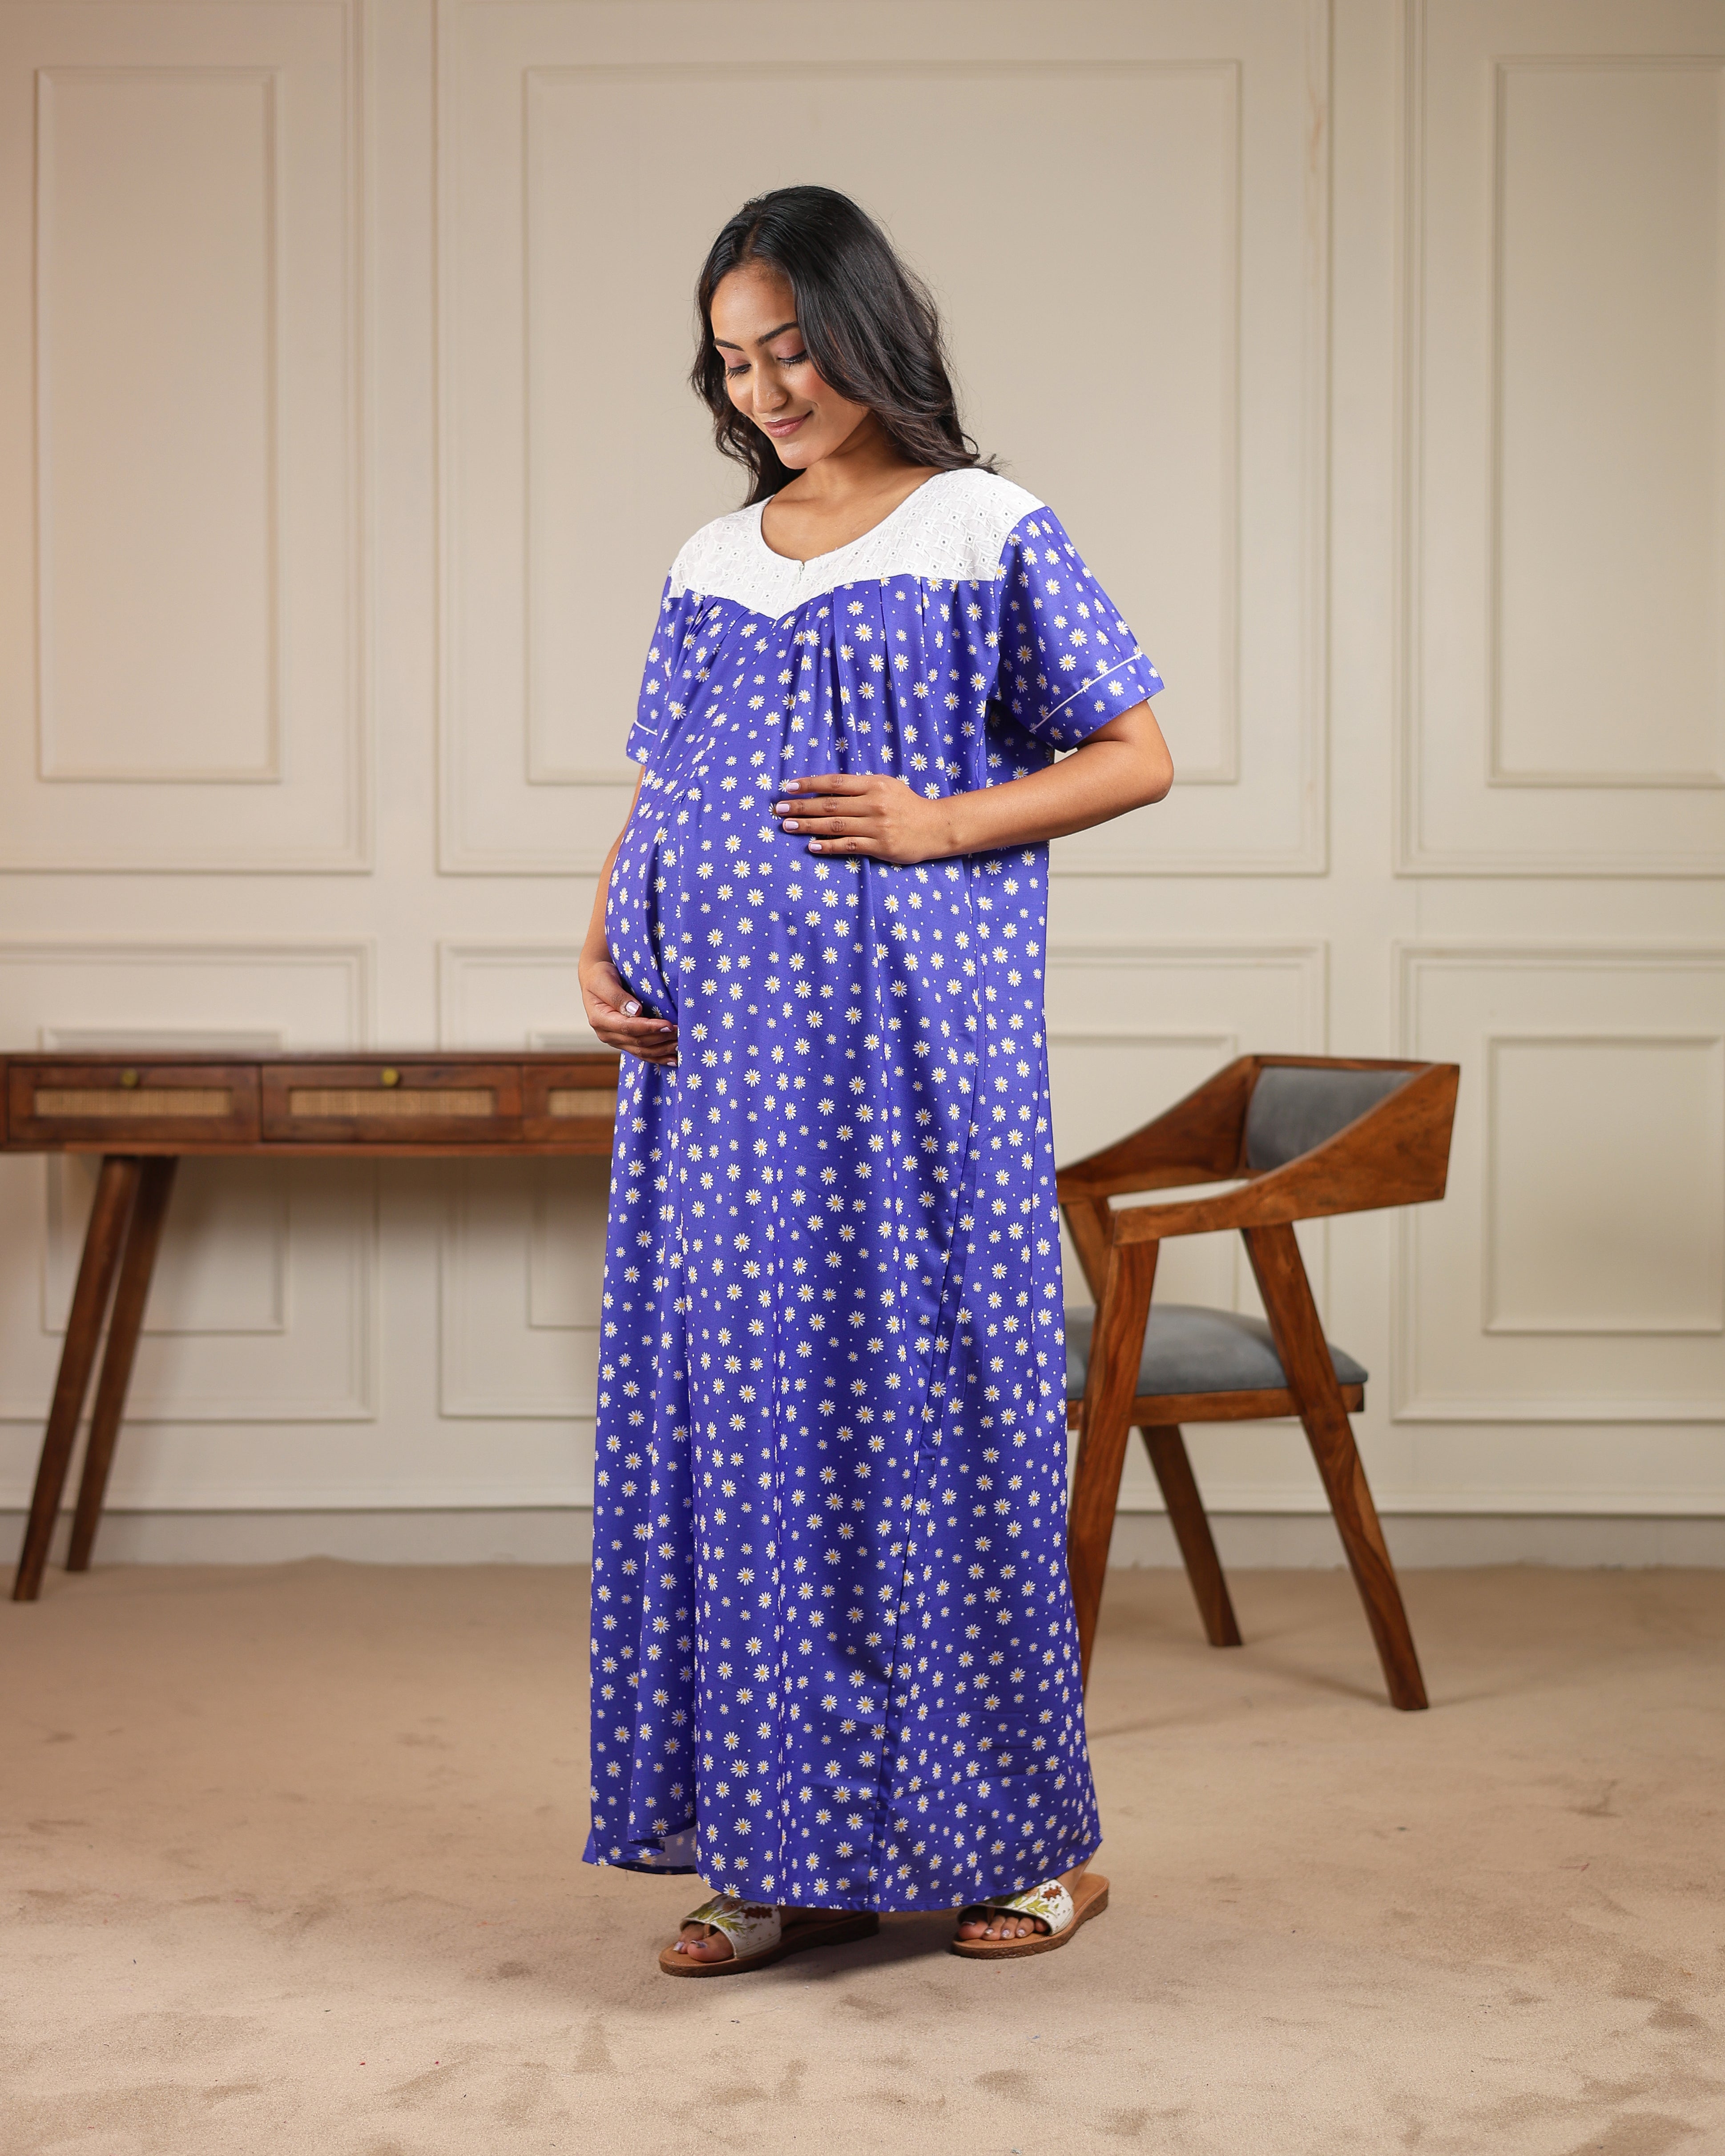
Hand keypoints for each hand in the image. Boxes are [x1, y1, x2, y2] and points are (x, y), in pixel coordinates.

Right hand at [581, 952, 676, 1064]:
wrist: (595, 979)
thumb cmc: (599, 975)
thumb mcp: (604, 980)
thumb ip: (617, 996)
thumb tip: (636, 1011)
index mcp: (600, 1019)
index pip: (628, 1027)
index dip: (650, 1028)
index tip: (668, 1025)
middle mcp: (606, 1034)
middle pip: (637, 1042)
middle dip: (661, 1039)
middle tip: (681, 1033)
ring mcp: (615, 1040)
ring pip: (641, 1051)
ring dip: (662, 1050)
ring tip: (680, 1046)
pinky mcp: (623, 1041)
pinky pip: (641, 1053)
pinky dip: (657, 1057)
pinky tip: (672, 1059)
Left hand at [772, 773, 954, 863]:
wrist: (936, 827)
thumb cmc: (907, 805)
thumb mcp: (885, 786)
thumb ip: (859, 788)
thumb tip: (824, 791)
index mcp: (874, 784)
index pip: (834, 783)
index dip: (810, 785)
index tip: (789, 787)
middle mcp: (874, 803)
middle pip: (830, 805)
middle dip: (801, 806)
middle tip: (779, 809)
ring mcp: (877, 826)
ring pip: (835, 826)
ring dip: (808, 826)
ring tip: (788, 826)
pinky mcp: (881, 846)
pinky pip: (848, 846)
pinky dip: (829, 846)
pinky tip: (812, 846)